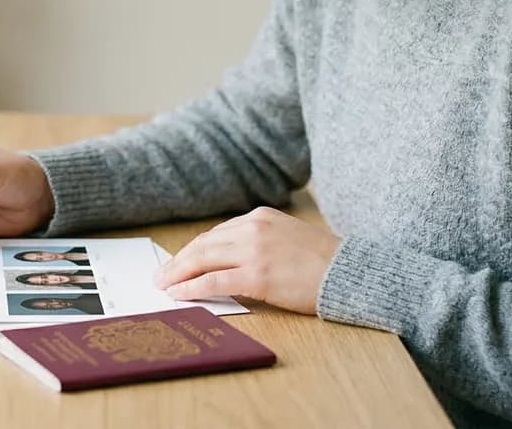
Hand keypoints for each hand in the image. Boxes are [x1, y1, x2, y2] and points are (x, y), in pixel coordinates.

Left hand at [153, 206, 340, 313]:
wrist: (350, 272)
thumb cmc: (324, 261)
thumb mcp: (288, 236)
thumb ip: (259, 240)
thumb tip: (228, 261)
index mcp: (260, 216)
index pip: (217, 234)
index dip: (194, 250)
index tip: (180, 260)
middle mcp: (253, 228)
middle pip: (204, 244)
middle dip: (178, 261)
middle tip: (161, 274)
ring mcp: (254, 251)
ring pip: (203, 260)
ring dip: (178, 273)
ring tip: (163, 285)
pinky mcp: (258, 276)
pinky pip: (214, 282)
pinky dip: (192, 288)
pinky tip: (179, 294)